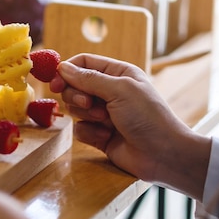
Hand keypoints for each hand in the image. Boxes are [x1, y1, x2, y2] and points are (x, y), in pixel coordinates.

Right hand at [49, 53, 210, 199]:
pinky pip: (80, 129)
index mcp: (117, 74)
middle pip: (74, 86)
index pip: (83, 63)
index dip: (66, 71)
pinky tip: (106, 137)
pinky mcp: (100, 135)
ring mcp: (104, 114)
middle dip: (77, 97)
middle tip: (90, 104)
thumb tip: (63, 68)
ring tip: (106, 122)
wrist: (163, 154)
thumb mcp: (119, 90)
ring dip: (87, 116)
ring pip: (75, 109)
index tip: (54, 83)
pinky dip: (90, 133)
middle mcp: (109, 92)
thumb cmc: (148, 116)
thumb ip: (88, 78)